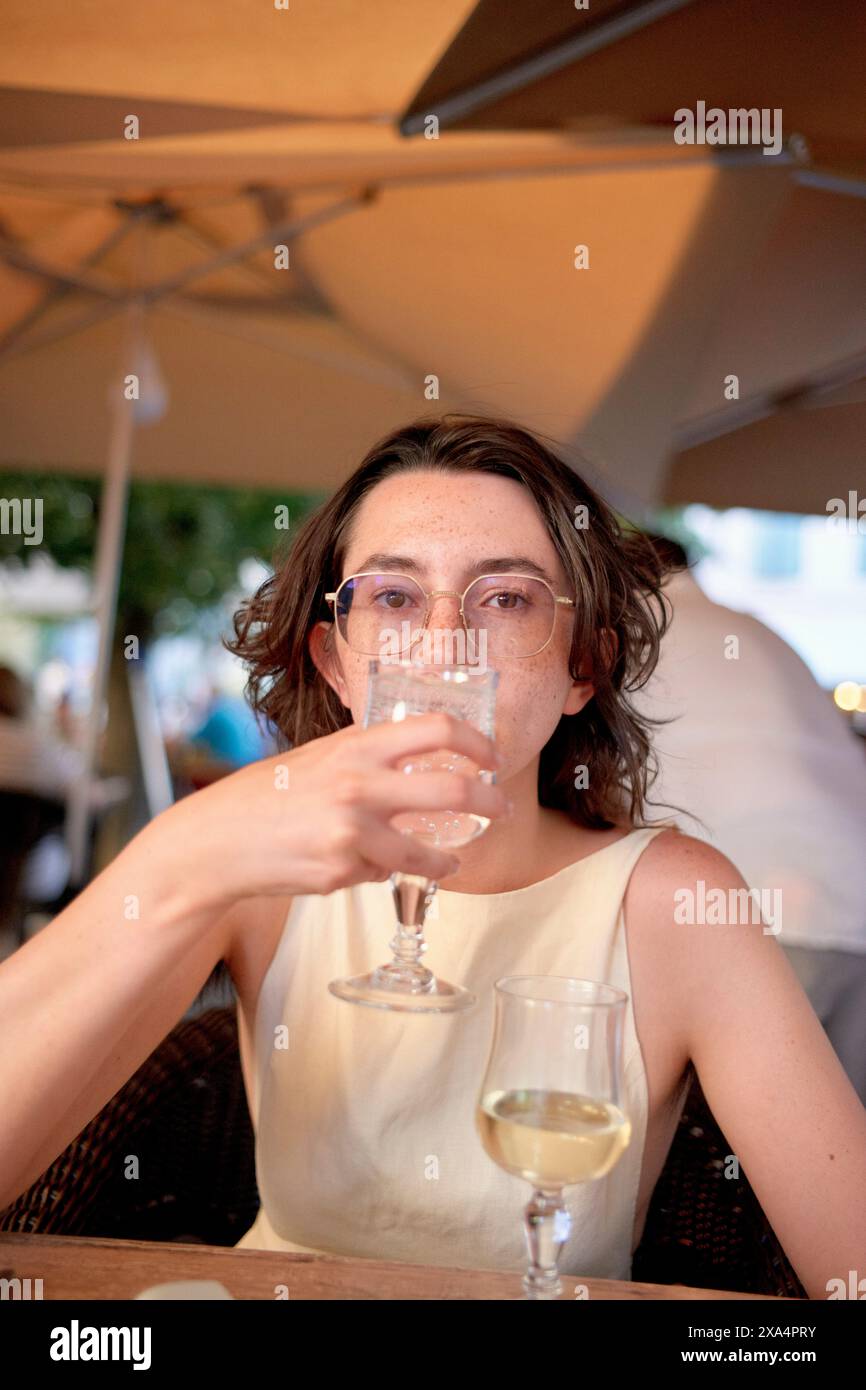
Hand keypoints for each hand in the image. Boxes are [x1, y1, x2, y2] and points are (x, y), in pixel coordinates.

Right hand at [154, 713, 506, 912]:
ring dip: (447, 859)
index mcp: (355, 747)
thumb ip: (365, 753)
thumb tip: (417, 753)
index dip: (477, 741)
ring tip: (451, 860)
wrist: (216, 842)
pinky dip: (381, 869)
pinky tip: (363, 864)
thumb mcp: (318, 756)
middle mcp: (359, 786)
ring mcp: (352, 834)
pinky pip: (381, 871)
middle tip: (500, 808)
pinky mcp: (343, 873)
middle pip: (453, 790)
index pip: (437, 729)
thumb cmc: (265, 794)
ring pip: (426, 851)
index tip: (492, 756)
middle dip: (490, 802)